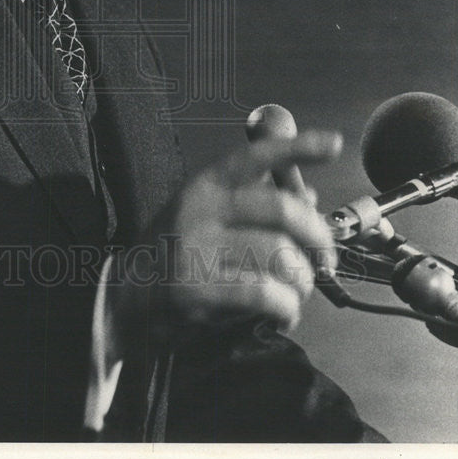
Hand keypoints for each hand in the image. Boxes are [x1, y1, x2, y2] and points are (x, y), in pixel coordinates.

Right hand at [109, 131, 341, 352]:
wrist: (124, 297)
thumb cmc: (174, 252)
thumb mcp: (208, 216)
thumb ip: (256, 204)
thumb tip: (308, 196)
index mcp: (207, 185)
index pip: (257, 157)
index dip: (298, 147)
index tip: (333, 144)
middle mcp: (201, 209)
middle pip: (282, 210)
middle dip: (317, 237)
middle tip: (325, 259)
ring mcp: (196, 248)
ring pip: (279, 256)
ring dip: (302, 281)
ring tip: (296, 293)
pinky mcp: (195, 289)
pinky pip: (264, 294)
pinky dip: (286, 308)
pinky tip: (282, 313)